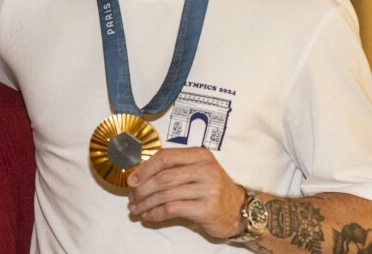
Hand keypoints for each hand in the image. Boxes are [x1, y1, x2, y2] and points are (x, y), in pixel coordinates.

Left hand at [127, 147, 244, 237]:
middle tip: (132, 198)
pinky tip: (148, 216)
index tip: (132, 180)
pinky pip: (172, 209)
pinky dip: (155, 213)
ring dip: (146, 203)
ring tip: (136, 209)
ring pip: (166, 194)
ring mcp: (207, 189)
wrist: (240, 210)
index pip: (166, 157)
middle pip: (164, 177)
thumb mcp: (198, 171)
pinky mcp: (206, 208)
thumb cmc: (212, 189)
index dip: (145, 168)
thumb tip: (140, 176)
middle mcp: (205, 169)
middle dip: (143, 189)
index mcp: (200, 155)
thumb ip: (175, 169)